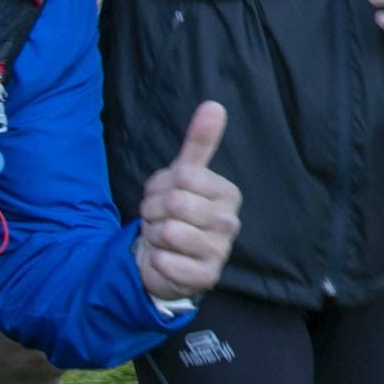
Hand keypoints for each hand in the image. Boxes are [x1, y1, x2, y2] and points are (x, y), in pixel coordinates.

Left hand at [136, 102, 241, 301]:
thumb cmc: (175, 214)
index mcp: (228, 194)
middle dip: (153, 211)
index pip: (183, 176)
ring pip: (167, 231)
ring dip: (153, 236)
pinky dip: (156, 261)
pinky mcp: (206, 278)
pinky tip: (167, 261)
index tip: (162, 195)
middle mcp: (230, 222)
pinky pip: (166, 262)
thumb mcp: (183, 176)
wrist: (166, 259)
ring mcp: (221, 251)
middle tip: (159, 219)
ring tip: (163, 240)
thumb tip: (213, 105)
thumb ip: (200, 142)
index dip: (159, 186)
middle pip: (174, 203)